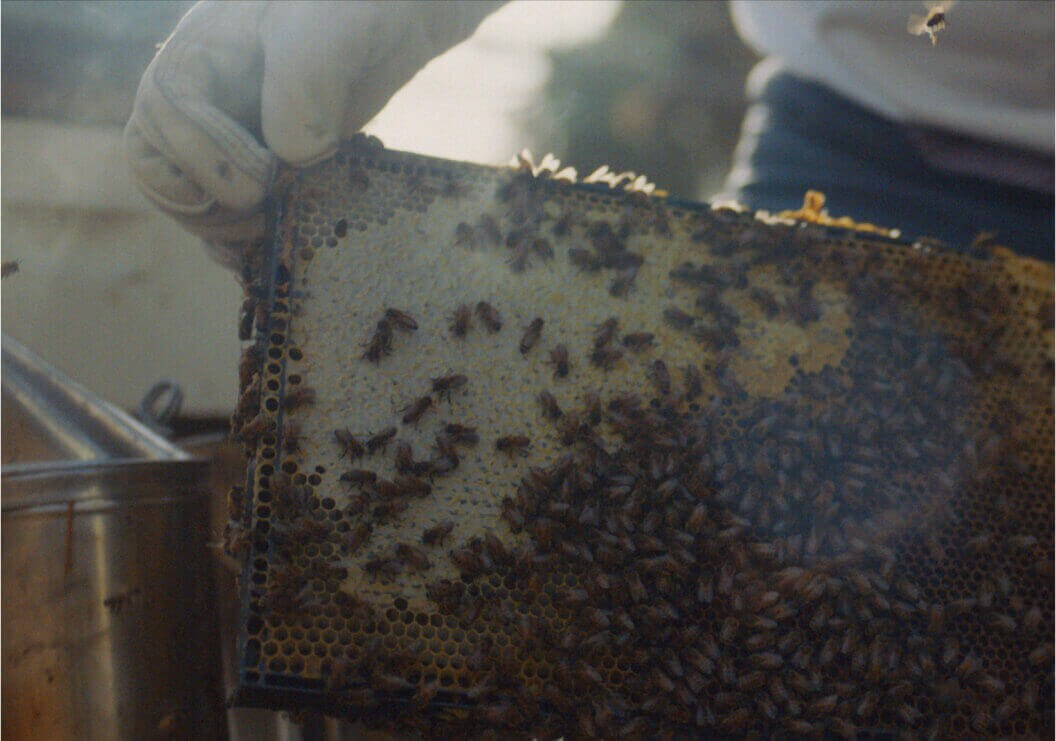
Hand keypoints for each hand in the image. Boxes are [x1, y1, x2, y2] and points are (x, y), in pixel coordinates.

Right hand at [125, 0, 503, 268]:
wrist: (395, 22)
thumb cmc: (357, 8)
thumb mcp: (329, 25)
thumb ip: (302, 81)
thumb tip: (290, 156)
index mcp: (198, 55)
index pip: (164, 115)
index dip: (202, 156)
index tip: (260, 179)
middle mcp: (202, 100)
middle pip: (160, 167)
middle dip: (205, 206)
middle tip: (261, 219)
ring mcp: (230, 139)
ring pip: (194, 201)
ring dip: (224, 232)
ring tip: (272, 237)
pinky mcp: (266, 170)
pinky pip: (233, 215)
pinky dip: (245, 243)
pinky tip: (270, 257)